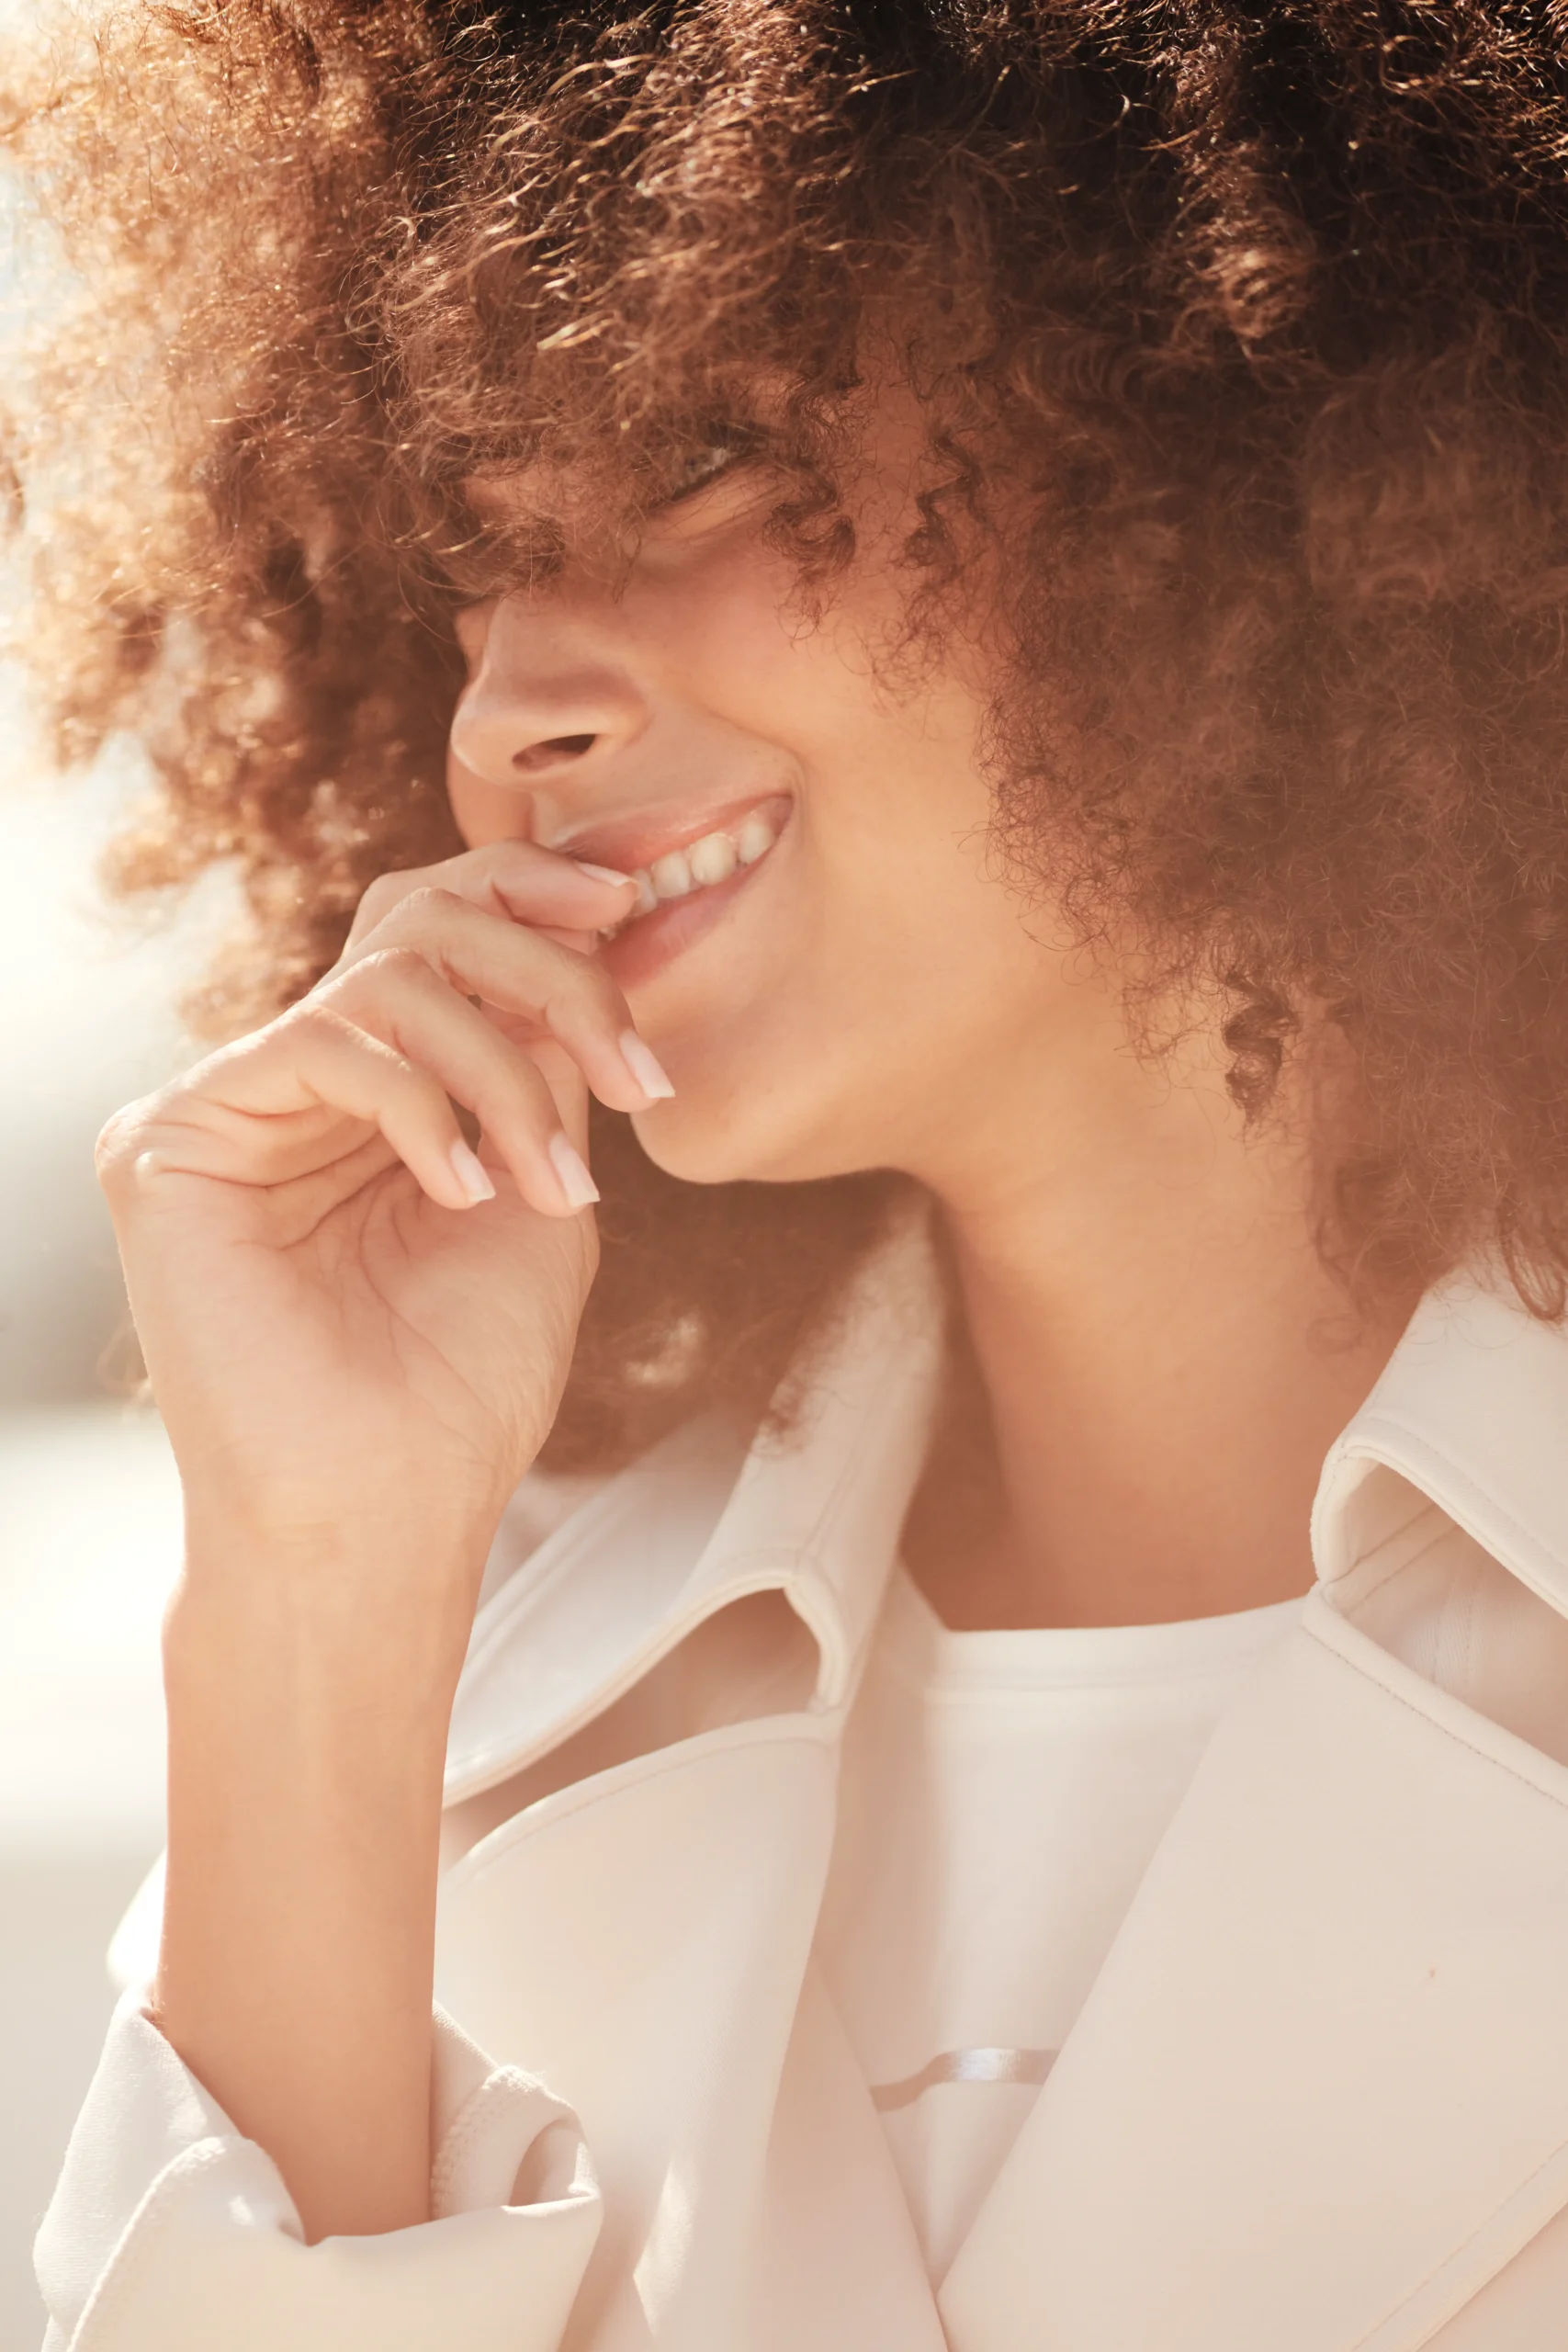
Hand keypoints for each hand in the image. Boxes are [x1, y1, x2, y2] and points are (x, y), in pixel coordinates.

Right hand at [97, 841, 661, 1640]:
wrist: (386, 1512)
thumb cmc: (463, 1385)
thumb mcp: (544, 1194)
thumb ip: (546, 1072)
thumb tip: (578, 949)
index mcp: (379, 1093)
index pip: (442, 931)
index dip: (532, 892)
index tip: (633, 906)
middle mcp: (298, 1085)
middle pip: (415, 915)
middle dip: (545, 967)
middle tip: (622, 1067)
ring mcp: (231, 1108)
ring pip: (387, 975)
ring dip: (503, 1073)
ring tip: (548, 1185)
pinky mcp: (169, 1141)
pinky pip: (322, 1042)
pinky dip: (423, 1105)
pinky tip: (465, 1193)